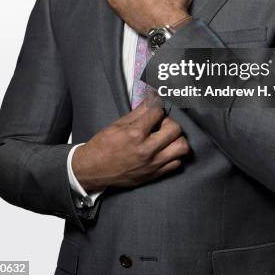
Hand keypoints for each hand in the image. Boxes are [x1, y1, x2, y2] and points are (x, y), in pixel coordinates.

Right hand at [71, 97, 189, 190]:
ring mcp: (152, 164)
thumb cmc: (103, 145)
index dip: (157, 108)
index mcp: (135, 134)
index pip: (158, 113)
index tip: (155, 109)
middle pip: (175, 129)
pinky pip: (177, 164)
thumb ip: (138, 112)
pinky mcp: (154, 175)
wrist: (92, 170)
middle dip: (169, 122)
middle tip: (161, 124)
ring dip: (176, 139)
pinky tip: (164, 150)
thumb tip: (152, 99)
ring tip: (166, 137)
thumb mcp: (117, 124)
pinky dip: (174, 155)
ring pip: (182, 147)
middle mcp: (146, 150)